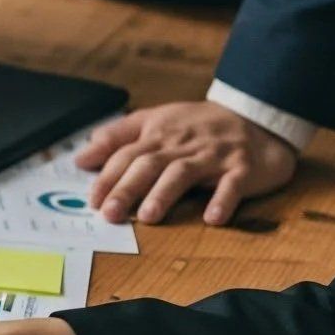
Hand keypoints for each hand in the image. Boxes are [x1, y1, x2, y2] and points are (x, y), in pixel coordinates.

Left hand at [76, 100, 298, 224]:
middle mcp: (182, 143)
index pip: (126, 153)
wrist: (254, 116)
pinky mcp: (242, 167)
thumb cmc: (197, 125)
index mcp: (158, 132)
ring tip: (149, 217)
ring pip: (184, 172)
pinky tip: (212, 218)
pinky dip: (223, 200)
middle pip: (149, 163)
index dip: (108, 175)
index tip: (92, 200)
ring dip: (165, 194)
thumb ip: (116, 138)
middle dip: (127, 188)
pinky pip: (233, 184)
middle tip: (110, 213)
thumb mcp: (154, 121)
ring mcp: (213, 155)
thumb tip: (80, 158)